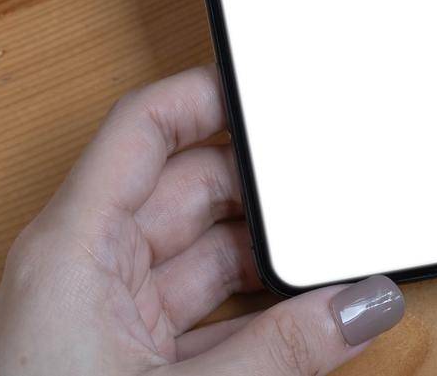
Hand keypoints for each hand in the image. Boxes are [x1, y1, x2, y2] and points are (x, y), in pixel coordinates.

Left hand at [0, 65, 404, 374]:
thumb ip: (283, 350)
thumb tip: (363, 302)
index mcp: (73, 244)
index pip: (142, 128)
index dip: (207, 94)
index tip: (275, 89)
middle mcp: (84, 268)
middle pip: (183, 190)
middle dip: (259, 192)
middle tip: (332, 194)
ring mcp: (104, 318)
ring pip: (199, 258)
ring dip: (263, 264)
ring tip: (334, 264)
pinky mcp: (124, 364)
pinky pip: (199, 315)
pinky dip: (251, 317)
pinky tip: (302, 323)